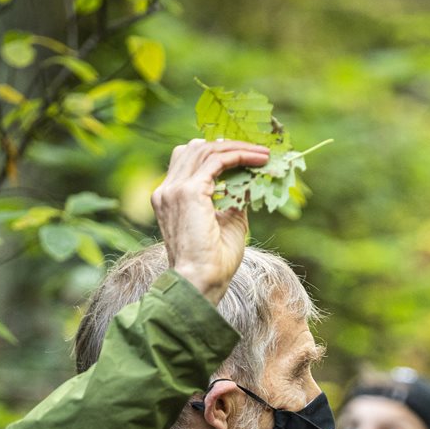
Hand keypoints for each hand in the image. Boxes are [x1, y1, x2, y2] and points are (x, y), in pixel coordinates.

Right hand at [151, 139, 270, 304]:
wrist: (201, 282)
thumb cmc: (214, 263)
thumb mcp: (229, 223)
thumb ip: (235, 200)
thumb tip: (250, 182)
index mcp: (170, 198)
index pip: (190, 161)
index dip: (217, 153)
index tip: (245, 155)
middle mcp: (167, 190)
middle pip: (195, 149)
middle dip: (228, 146)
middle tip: (257, 151)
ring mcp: (174, 189)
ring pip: (206, 150)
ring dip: (238, 148)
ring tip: (262, 154)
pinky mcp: (189, 192)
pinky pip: (217, 161)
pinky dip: (239, 156)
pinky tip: (258, 160)